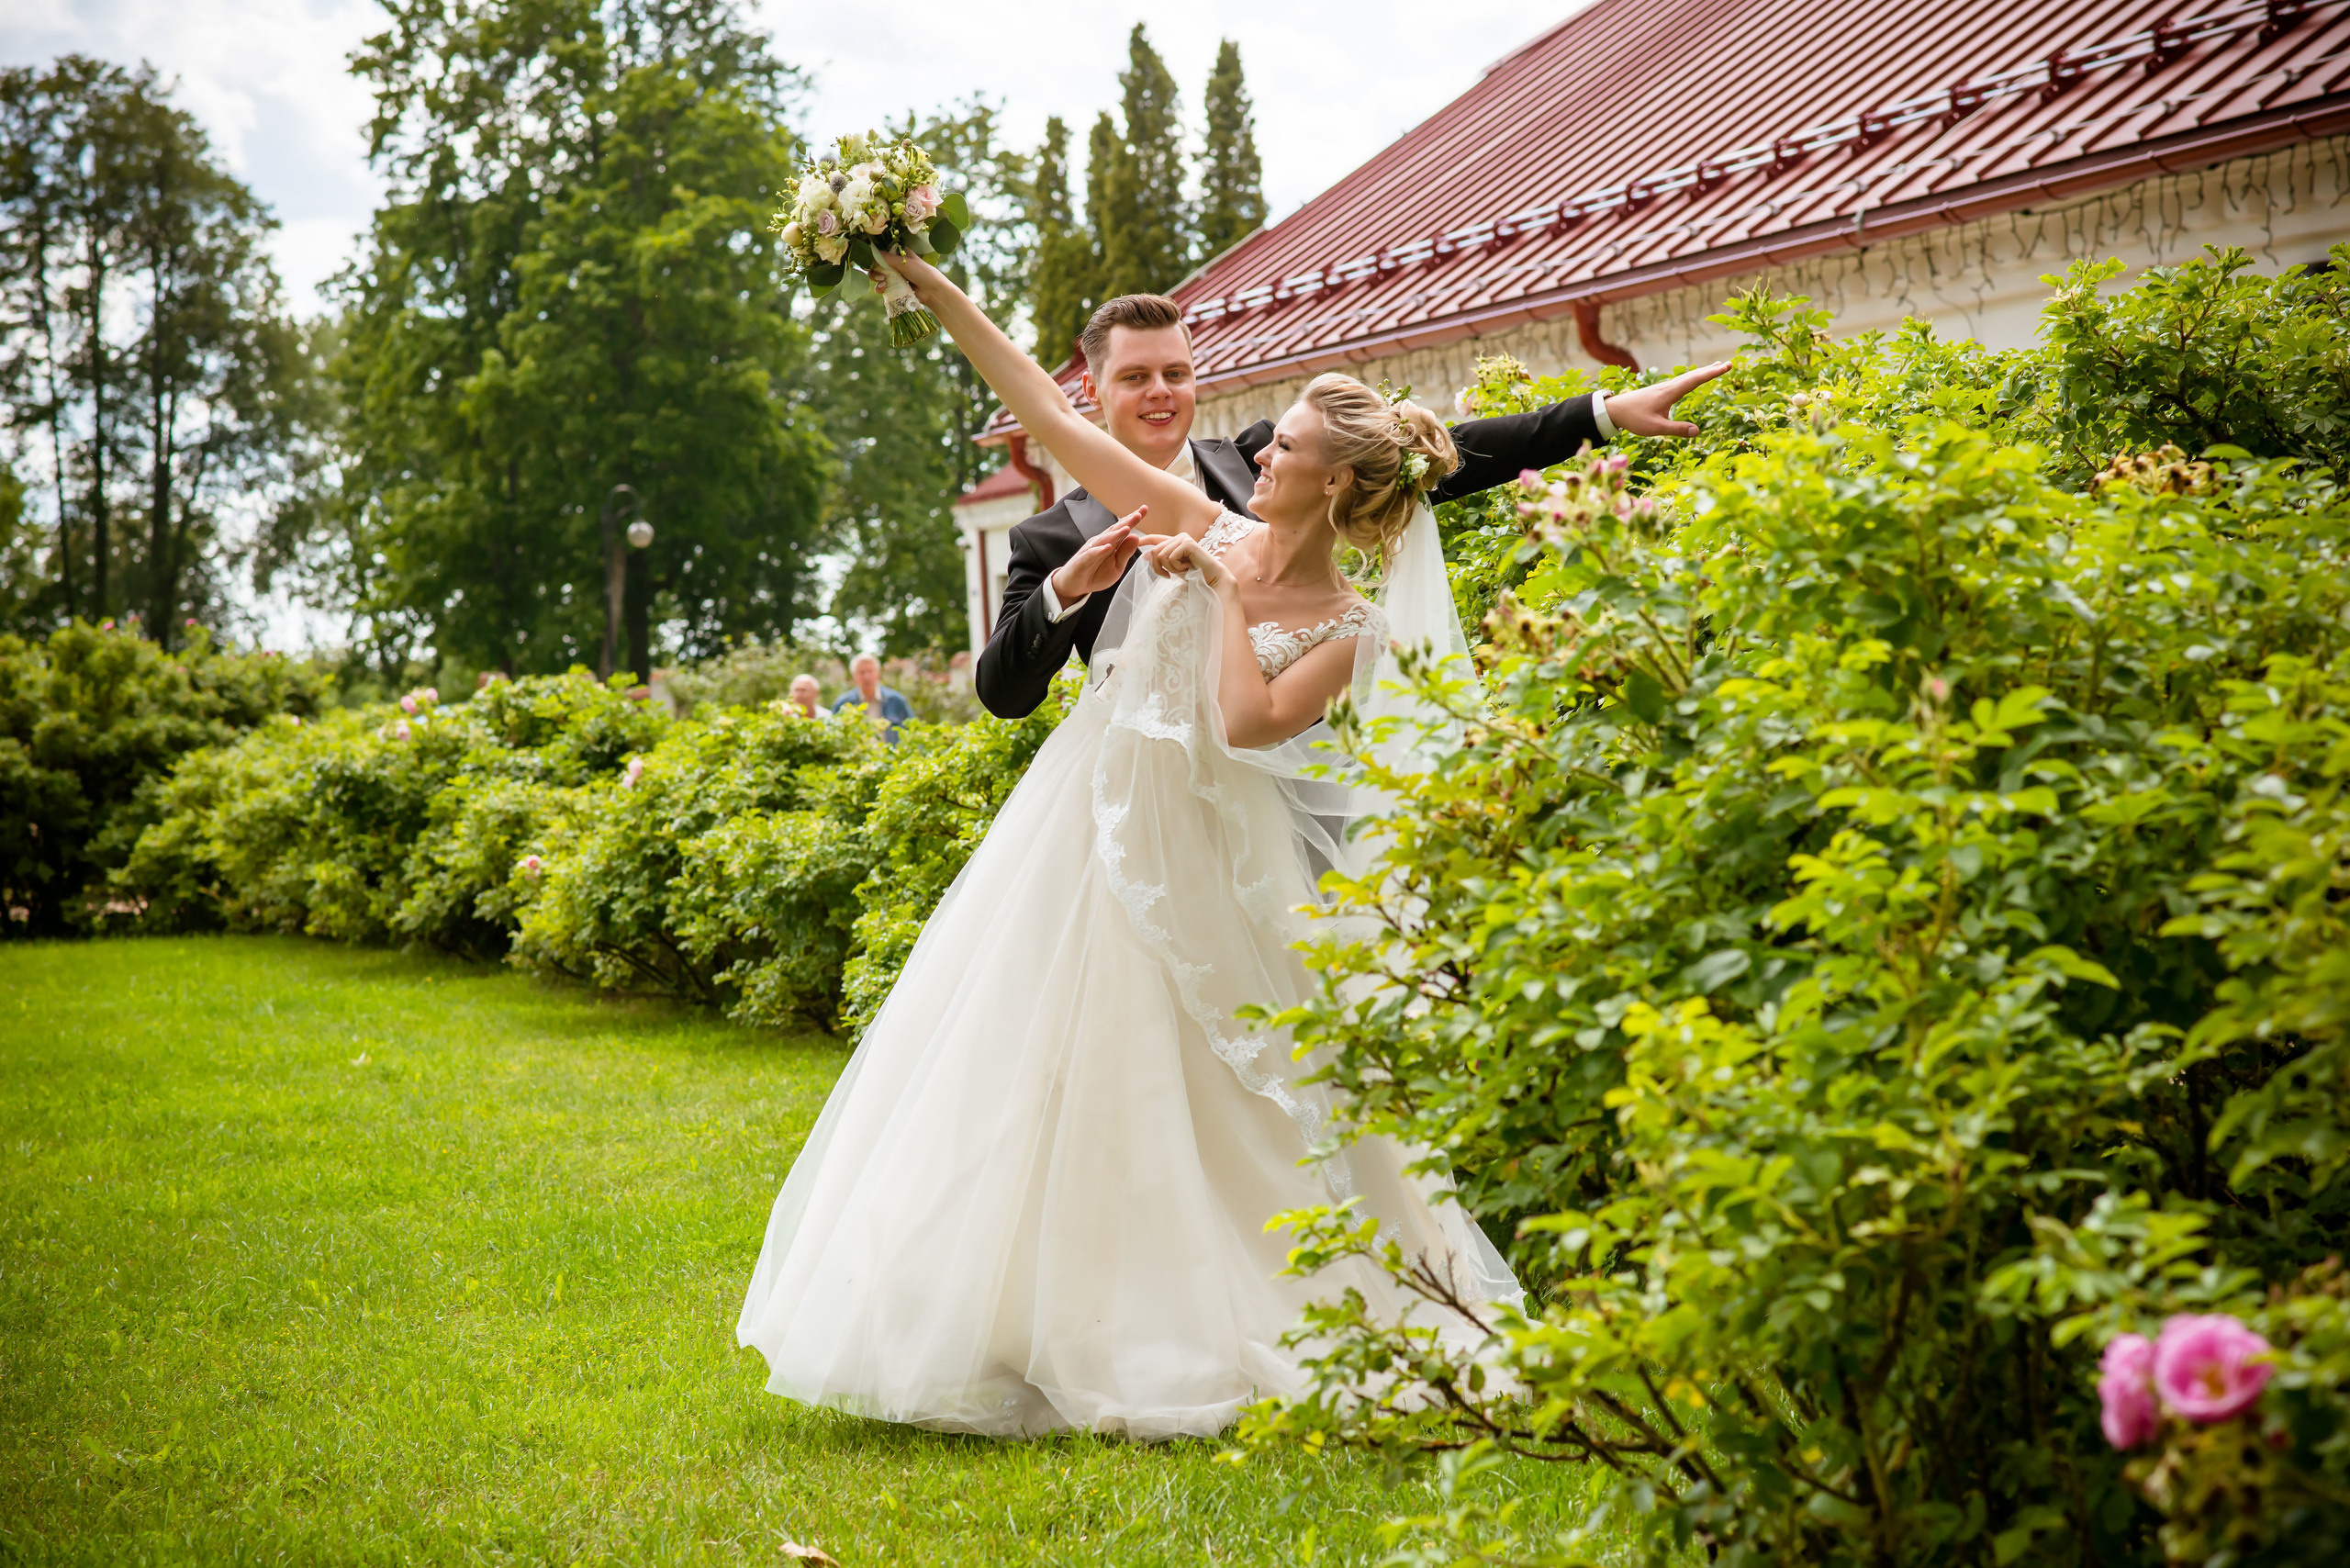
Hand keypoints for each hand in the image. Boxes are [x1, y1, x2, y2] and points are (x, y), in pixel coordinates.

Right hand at [872, 248, 942, 301]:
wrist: (932, 291)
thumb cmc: (921, 272)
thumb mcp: (903, 263)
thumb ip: (886, 258)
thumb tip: (869, 252)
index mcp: (898, 253)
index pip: (881, 251)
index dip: (873, 254)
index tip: (868, 259)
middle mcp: (894, 263)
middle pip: (876, 264)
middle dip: (873, 268)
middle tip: (879, 274)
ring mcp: (894, 276)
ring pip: (877, 276)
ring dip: (876, 278)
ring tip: (883, 281)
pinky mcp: (894, 288)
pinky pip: (881, 287)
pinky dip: (880, 288)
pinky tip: (884, 289)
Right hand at [1049, 507, 1146, 603]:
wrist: (1074, 585)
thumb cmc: (1096, 574)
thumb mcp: (1117, 566)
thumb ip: (1125, 553)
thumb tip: (1136, 536)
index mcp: (1111, 542)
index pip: (1123, 528)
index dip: (1132, 519)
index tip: (1145, 509)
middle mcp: (1100, 542)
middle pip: (1114, 530)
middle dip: (1126, 522)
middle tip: (1138, 515)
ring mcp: (1090, 550)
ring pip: (1104, 540)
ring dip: (1115, 534)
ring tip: (1127, 528)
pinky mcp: (1082, 561)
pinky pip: (1091, 555)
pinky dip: (1099, 551)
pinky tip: (1108, 547)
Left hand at [1143, 532, 1234, 593]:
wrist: (1212, 578)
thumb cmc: (1195, 574)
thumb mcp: (1174, 568)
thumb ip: (1161, 561)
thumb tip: (1145, 556)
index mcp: (1175, 542)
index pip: (1155, 538)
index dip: (1143, 540)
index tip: (1134, 542)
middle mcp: (1178, 537)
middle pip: (1155, 551)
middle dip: (1158, 568)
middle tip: (1168, 576)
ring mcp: (1183, 539)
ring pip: (1161, 555)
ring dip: (1170, 568)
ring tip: (1183, 570)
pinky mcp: (1187, 543)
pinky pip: (1170, 557)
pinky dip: (1177, 567)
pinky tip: (1188, 567)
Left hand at [1604, 360, 1734, 438]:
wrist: (1614, 410)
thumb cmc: (1634, 418)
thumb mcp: (1655, 428)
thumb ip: (1676, 429)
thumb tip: (1697, 432)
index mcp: (1670, 392)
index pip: (1695, 380)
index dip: (1712, 373)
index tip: (1726, 366)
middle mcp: (1669, 386)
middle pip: (1694, 375)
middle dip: (1711, 370)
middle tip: (1728, 364)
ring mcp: (1664, 387)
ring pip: (1687, 377)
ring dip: (1702, 372)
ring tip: (1715, 367)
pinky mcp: (1660, 391)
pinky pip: (1681, 381)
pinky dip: (1692, 377)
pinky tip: (1692, 379)